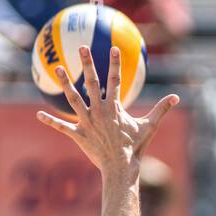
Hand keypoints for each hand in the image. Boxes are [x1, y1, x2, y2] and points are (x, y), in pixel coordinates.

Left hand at [37, 45, 178, 178]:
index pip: (115, 80)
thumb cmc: (135, 148)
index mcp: (114, 107)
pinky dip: (50, 121)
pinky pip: (62, 127)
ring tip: (58, 68)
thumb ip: (161, 109)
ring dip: (65, 82)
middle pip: (91, 82)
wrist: (121, 168)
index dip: (115, 63)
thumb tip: (177, 97)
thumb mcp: (149, 126)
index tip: (113, 48)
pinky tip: (38, 114)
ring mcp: (87, 122)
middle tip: (82, 47)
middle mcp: (98, 111)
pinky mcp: (78, 135)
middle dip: (87, 63)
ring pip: (73, 98)